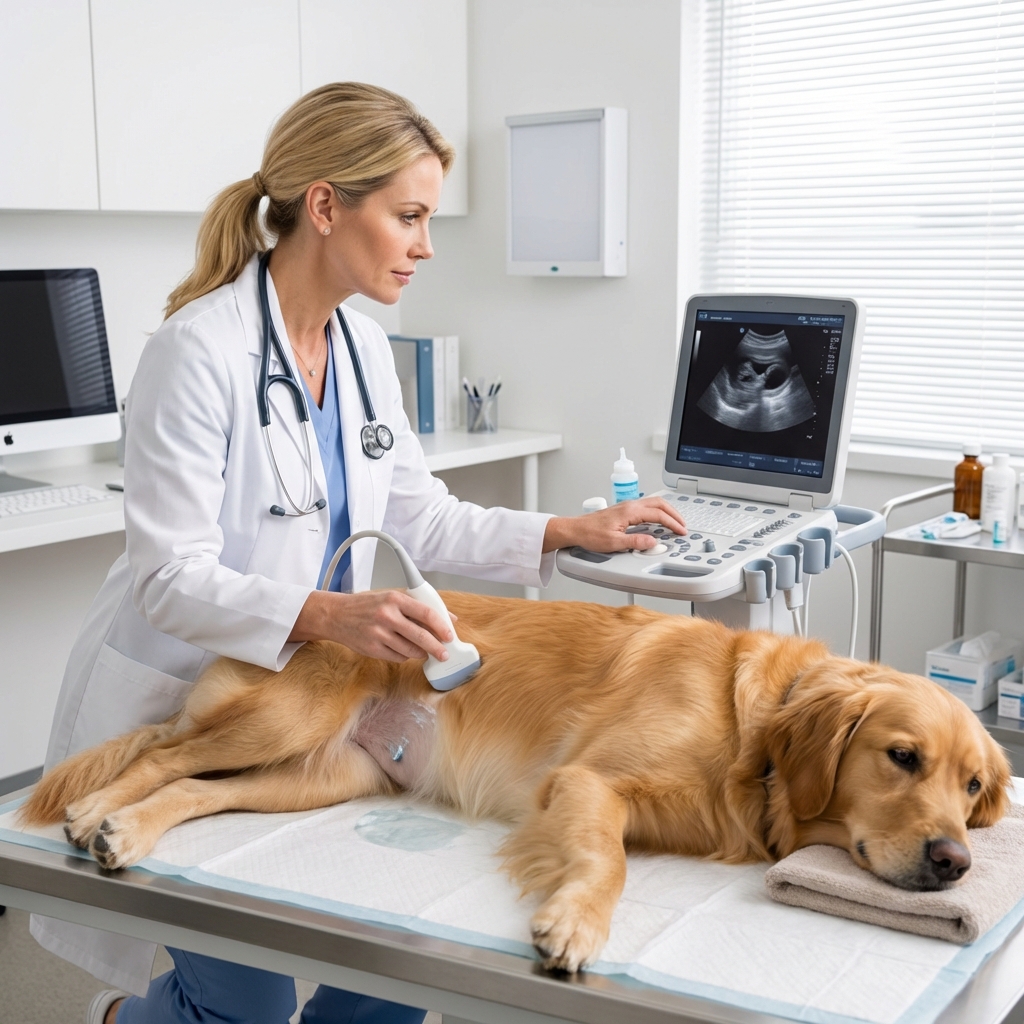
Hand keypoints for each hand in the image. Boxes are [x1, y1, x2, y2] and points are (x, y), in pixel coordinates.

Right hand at [289, 589, 453, 661]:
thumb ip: (418, 607)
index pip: (426, 613)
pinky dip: (405, 655)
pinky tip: (405, 650)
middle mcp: (387, 616)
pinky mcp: (372, 649)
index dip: (441, 626)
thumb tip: (448, 618)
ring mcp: (378, 634)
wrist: (336, 615)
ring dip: (421, 653)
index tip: (450, 635)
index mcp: (394, 599)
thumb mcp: (392, 597)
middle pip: (420, 635)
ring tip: (425, 651)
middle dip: (436, 647)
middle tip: (445, 653)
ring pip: (410, 650)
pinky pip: (398, 657)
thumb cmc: (366, 605)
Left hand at [542, 497, 686, 552]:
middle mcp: (630, 505)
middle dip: (674, 514)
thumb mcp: (614, 543)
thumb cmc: (590, 534)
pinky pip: (646, 507)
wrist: (575, 529)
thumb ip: (635, 542)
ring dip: (667, 512)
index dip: (672, 523)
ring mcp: (627, 506)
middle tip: (683, 526)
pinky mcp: (624, 510)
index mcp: (630, 511)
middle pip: (659, 504)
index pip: (658, 514)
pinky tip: (658, 521)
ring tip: (675, 523)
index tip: (681, 531)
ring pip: (653, 503)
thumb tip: (653, 542)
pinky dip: (658, 512)